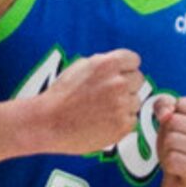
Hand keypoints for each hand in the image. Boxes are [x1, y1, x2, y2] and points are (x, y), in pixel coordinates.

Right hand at [25, 49, 144, 156]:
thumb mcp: (80, 67)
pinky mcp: (122, 126)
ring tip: (102, 111)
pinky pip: (132, 120)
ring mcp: (122, 105)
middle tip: (108, 96)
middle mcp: (118, 83)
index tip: (117, 77)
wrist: (47, 123)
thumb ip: (104, 64)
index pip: (134, 61)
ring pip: (136, 101)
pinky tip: (103, 123)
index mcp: (108, 64)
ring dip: (124, 105)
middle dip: (126, 86)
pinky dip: (121, 123)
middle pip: (138, 80)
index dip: (125, 69)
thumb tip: (121, 65)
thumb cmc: (60, 95)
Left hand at [153, 94, 185, 186]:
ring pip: (172, 140)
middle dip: (167, 133)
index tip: (180, 127)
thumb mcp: (171, 120)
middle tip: (175, 143)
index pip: (183, 104)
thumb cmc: (181, 144)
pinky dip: (168, 162)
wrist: (185, 180)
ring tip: (177, 154)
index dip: (171, 115)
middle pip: (175, 122)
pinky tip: (178, 167)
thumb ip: (164, 105)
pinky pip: (173, 160)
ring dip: (166, 148)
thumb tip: (166, 114)